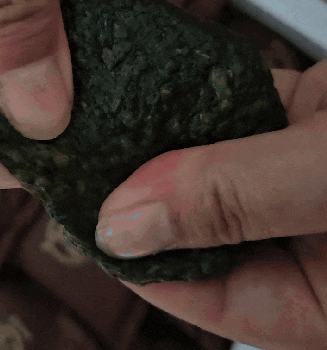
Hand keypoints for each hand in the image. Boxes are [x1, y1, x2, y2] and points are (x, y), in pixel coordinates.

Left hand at [96, 60, 326, 348]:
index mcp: (322, 293)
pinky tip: (155, 91)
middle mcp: (299, 234)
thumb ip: (235, 200)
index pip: (212, 298)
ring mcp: (295, 171)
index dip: (144, 263)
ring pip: (211, 168)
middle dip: (145, 197)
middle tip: (86, 166)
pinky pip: (231, 116)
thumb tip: (127, 227)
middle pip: (202, 229)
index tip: (92, 224)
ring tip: (108, 125)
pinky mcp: (296, 119)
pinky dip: (194, 103)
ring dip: (164, 145)